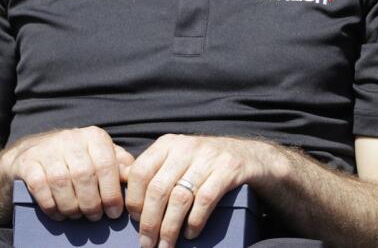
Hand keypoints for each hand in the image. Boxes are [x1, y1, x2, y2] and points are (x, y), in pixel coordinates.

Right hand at [0, 126, 133, 221]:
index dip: (111, 193)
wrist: (37, 150)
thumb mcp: (103, 155)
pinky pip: (40, 187)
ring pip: (61, 182)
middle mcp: (71, 139)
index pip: (107, 165)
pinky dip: (51, 205)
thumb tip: (135, 178)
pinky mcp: (28, 162)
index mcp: (94, 136)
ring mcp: (48, 150)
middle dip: (91, 202)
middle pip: (84, 175)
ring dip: (71, 206)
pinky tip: (59, 214)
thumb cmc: (80, 157)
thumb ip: (120, 164)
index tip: (115, 212)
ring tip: (78, 216)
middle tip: (95, 217)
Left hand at [124, 134, 276, 247]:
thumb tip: (121, 193)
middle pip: (158, 189)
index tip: (134, 222)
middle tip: (146, 244)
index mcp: (168, 144)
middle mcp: (187, 146)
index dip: (133, 201)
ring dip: (170, 228)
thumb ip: (155, 171)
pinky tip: (191, 233)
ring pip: (180, 198)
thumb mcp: (179, 159)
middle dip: (150, 223)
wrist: (252, 156)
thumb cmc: (207, 165)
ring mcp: (210, 157)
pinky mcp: (230, 169)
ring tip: (166, 245)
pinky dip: (195, 221)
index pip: (139, 173)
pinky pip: (205, 200)